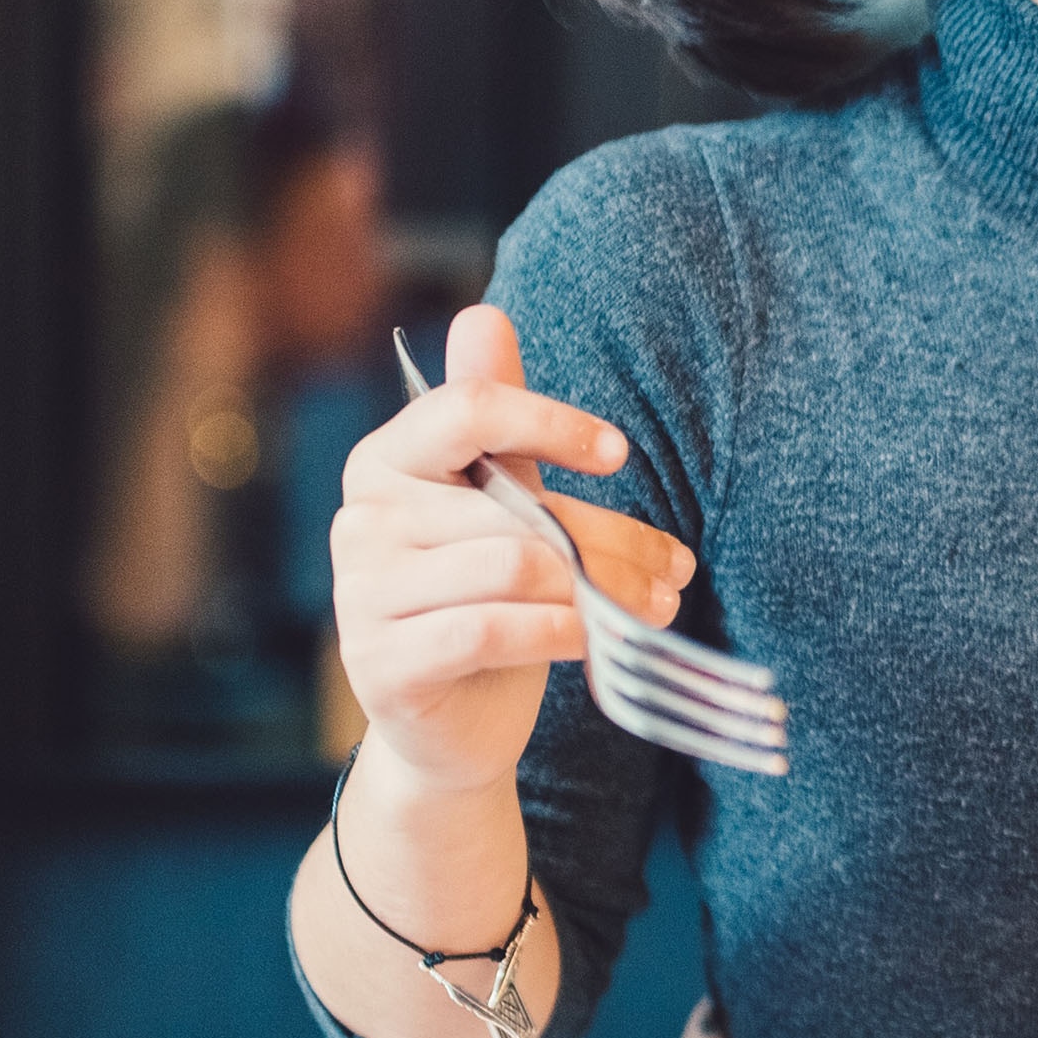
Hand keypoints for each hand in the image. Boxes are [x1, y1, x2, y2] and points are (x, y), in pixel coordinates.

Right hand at [333, 304, 693, 793]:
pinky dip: (557, 633)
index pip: (466, 410)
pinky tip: (592, 640)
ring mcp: (361, 593)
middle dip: (613, 540)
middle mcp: (362, 520)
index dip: (548, 422)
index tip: (619, 452)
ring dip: (601, 591)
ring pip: (515, 568)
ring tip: (650, 608)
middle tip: (675, 570)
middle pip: (517, 507)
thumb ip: (496, 417)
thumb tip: (483, 313)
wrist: (453, 725)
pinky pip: (490, 630)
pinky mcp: (380, 662)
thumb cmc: (490, 598)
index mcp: (387, 463)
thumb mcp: (502, 501)